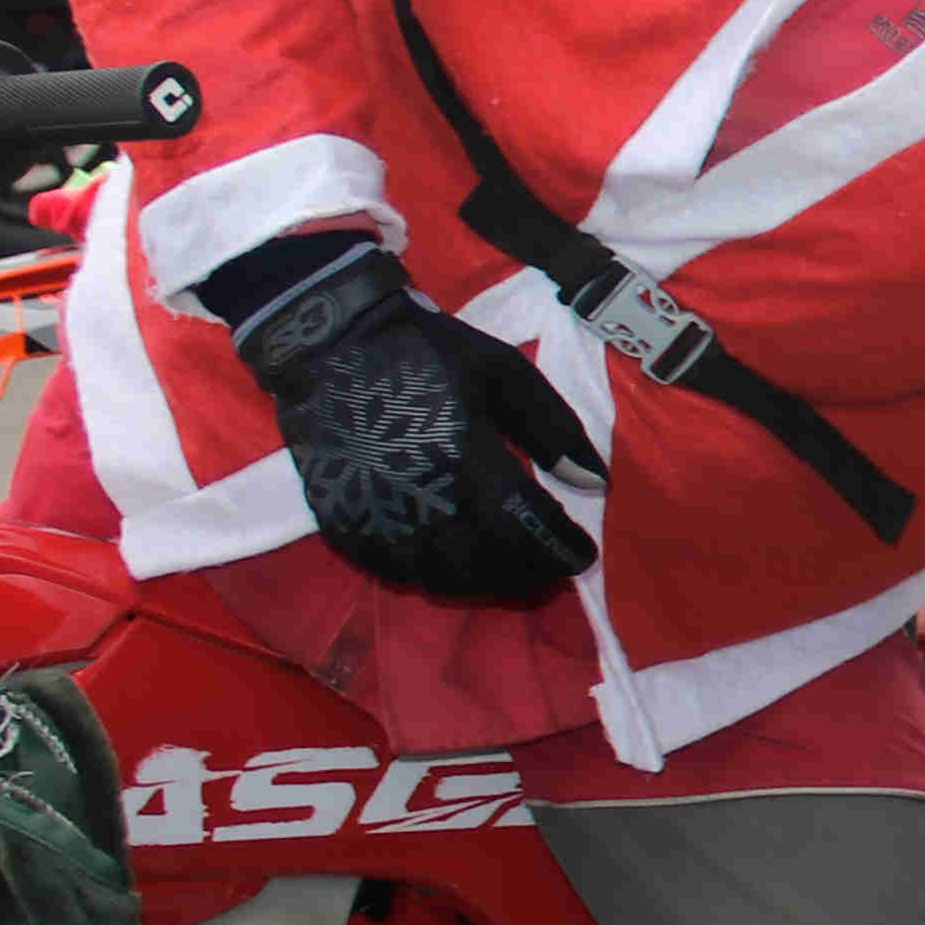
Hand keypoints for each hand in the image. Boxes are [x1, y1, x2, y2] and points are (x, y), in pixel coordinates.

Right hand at [216, 243, 599, 607]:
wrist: (329, 342)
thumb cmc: (427, 351)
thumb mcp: (505, 372)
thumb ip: (554, 429)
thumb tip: (595, 482)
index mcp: (463, 453)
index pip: (526, 524)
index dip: (560, 548)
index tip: (583, 553)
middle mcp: (418, 494)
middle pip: (488, 562)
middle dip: (531, 571)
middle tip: (553, 564)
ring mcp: (375, 515)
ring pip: (443, 577)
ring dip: (488, 582)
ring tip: (513, 566)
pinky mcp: (343, 522)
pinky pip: (396, 573)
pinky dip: (437, 577)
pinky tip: (459, 563)